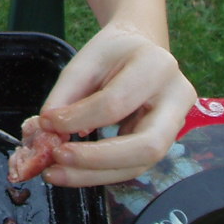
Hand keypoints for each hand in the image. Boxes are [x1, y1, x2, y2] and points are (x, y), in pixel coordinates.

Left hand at [36, 22, 195, 186]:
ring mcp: (176, 125)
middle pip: (146, 146)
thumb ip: (65, 94)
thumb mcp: (85, 61)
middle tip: (57, 157)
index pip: (117, 102)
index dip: (79, 117)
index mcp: (157, 66)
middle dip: (96, 159)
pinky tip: (71, 171)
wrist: (141, 50)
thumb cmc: (113, 53)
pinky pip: (132, 166)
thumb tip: (46, 130)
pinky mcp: (165, 144)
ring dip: (93, 174)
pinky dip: (99, 173)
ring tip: (55, 173)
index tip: (47, 122)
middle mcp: (177, 99)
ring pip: (140, 165)